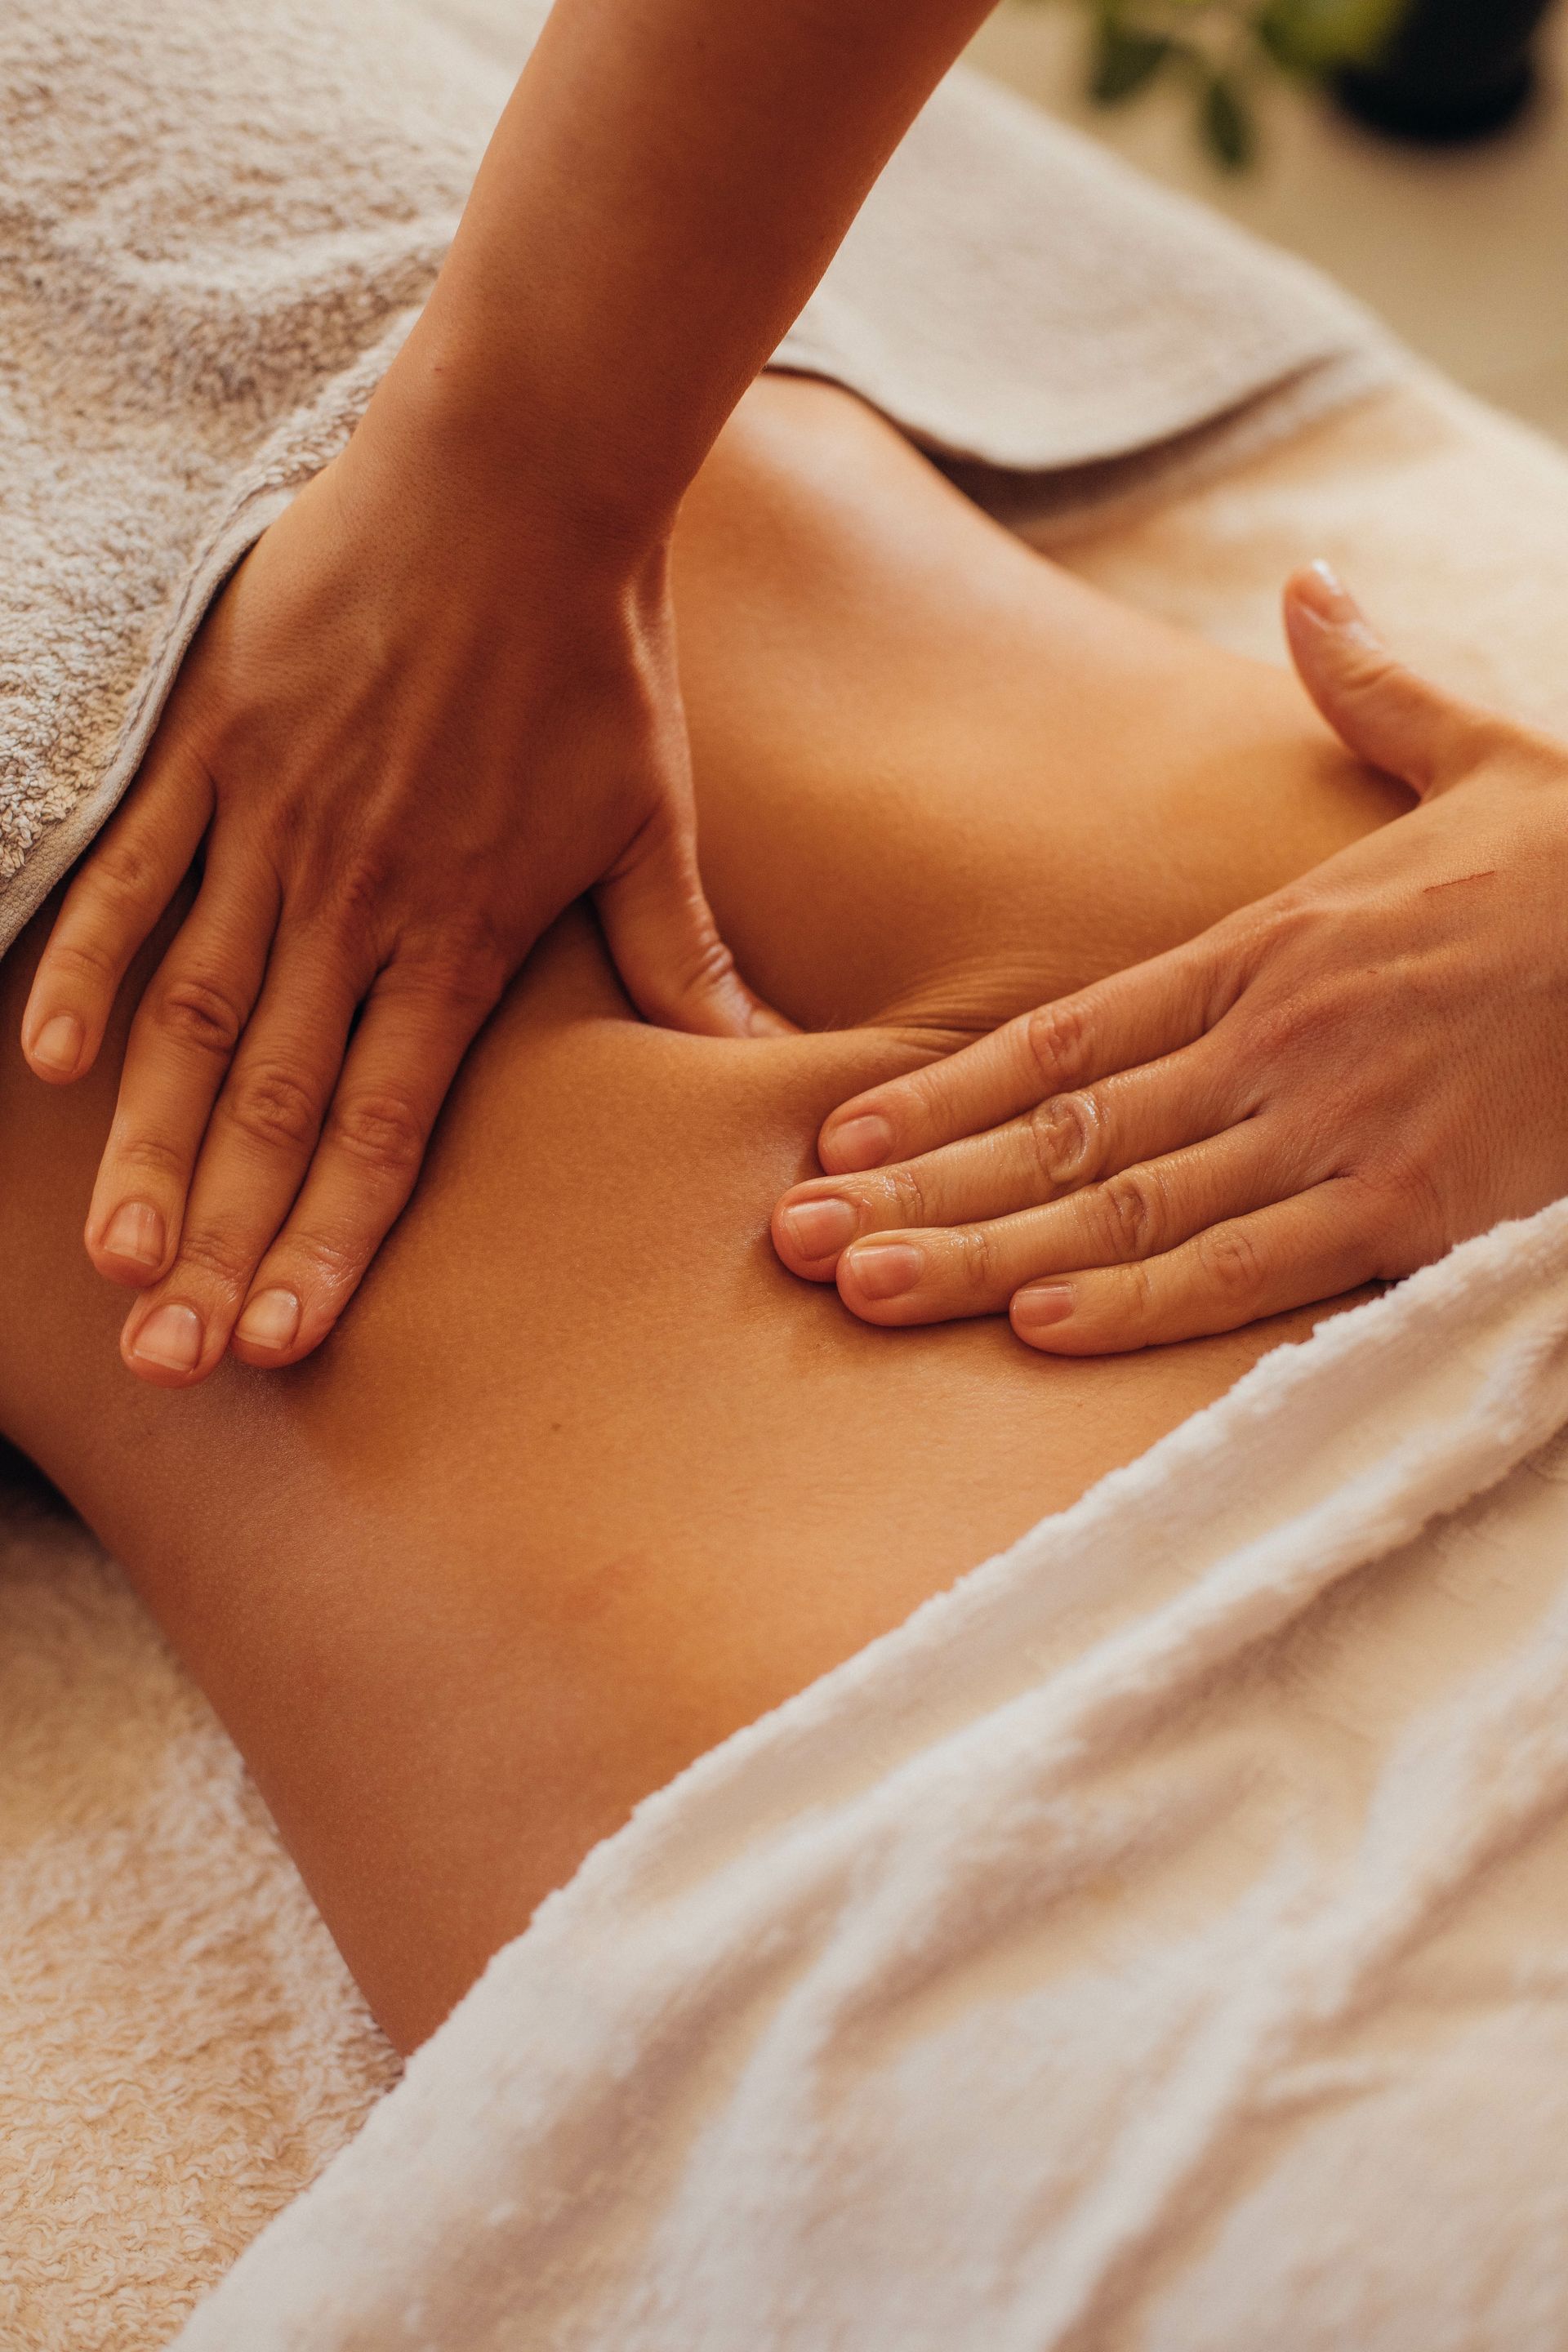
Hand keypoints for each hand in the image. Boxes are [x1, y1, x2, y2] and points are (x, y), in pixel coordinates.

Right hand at [22, 377, 779, 1387]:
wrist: (524, 482)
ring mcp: (276, 825)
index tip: (283, 1340)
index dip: (332, 1240)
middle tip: (170, 1358)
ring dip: (151, 1145)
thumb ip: (680, 961)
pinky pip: (136, 871)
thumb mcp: (655, 822)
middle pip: (278, 1104)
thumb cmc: (600, 658)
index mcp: (463, 936)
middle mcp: (358, 903)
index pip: (387, 1126)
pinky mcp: (216, 743)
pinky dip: (89, 965)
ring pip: (197, 1016)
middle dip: (221, 1239)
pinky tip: (47, 1066)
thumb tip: (755, 1064)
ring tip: (112, 1258)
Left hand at [772, 562, 1567, 1351]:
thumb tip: (1309, 585)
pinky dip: (1143, 1302)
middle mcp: (1276, 1040)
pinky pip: (1253, 1267)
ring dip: (986, 1253)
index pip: (1064, 1034)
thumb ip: (1366, 690)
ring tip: (865, 1288)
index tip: (836, 1132)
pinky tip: (1038, 1332)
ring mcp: (1337, 1127)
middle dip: (921, 1188)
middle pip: (1061, 1131)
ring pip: (1127, 1207)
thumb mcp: (1477, 754)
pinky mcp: (1414, 1209)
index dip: (941, 1091)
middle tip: (792, 1239)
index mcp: (1269, 946)